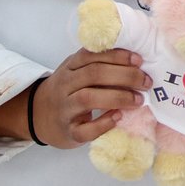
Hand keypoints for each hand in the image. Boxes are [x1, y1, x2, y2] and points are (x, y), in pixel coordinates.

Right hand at [28, 48, 149, 147]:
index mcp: (70, 66)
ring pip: (88, 98)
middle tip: (146, 82)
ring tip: (138, 100)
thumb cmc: (68, 90)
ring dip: (118, 97)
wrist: (38, 116)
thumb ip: (99, 64)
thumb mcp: (77, 71)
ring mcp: (64, 108)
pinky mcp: (68, 131)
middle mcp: (65, 84)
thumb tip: (136, 62)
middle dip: (124, 76)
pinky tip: (117, 118)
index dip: (117, 56)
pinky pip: (84, 129)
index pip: (92, 55)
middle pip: (94, 74)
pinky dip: (103, 124)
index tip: (139, 60)